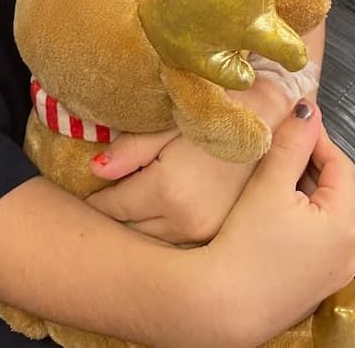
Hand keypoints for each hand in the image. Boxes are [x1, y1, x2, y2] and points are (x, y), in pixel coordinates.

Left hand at [85, 78, 298, 244]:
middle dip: (109, 219)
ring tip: (122, 212)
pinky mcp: (219, 237)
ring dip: (135, 231)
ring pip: (151, 244)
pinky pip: (176, 245)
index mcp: (167, 189)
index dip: (93, 200)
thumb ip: (132, 148)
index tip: (80, 196)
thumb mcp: (172, 121)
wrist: (275, 119)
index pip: (112, 207)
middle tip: (92, 208)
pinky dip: (161, 235)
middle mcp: (185, 222)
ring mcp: (205, 235)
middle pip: (128, 231)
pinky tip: (155, 219)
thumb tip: (94, 169)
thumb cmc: (219, 109)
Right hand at [202, 105, 354, 341]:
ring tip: (275, 174)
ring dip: (307, 191)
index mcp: (345, 224)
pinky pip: (317, 241)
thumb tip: (309, 108)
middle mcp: (350, 252)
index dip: (318, 138)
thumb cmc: (245, 243)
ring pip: (327, 216)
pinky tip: (274, 212)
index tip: (292, 121)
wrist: (222, 307)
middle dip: (312, 164)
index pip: (341, 165)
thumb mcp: (269, 184)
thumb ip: (293, 142)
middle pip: (337, 192)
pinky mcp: (315, 288)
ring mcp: (334, 274)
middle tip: (281, 146)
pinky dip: (303, 220)